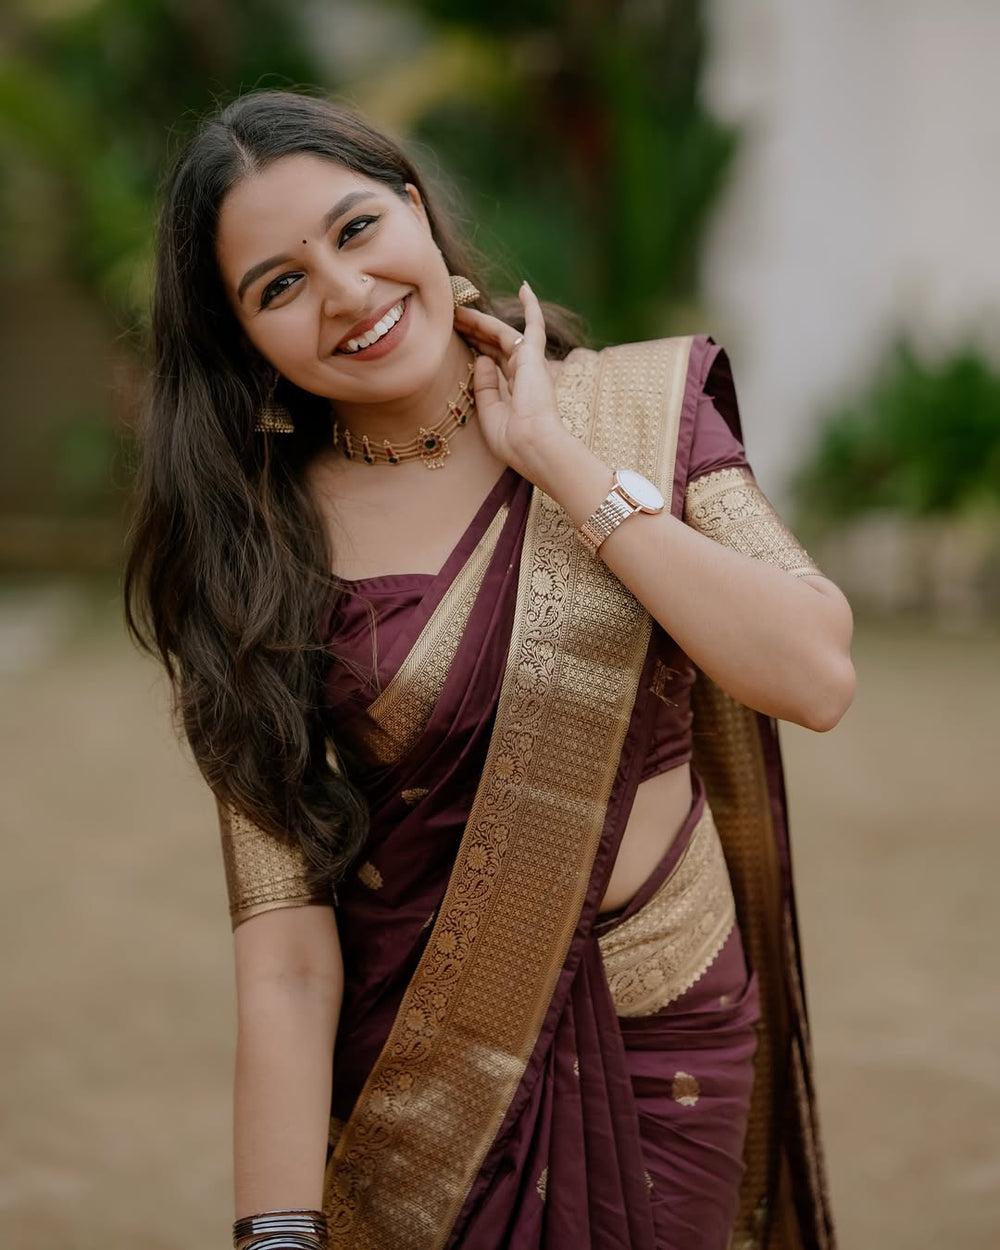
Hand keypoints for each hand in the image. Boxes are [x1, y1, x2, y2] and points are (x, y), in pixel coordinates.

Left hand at [453, 281, 575, 482]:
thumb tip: (482, 358)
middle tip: (450, 317)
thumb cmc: (511, 439)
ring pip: (502, 333)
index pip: (491, 361)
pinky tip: (524, 288)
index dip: (474, 347)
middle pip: (493, 344)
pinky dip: (531, 307)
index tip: (454, 336)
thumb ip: (484, 385)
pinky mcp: (535, 357)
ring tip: (458, 308)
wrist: (531, 444)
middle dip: (471, 331)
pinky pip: (535, 326)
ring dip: (481, 320)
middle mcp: (522, 374)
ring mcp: (529, 364)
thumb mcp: (488, 412)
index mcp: (512, 391)